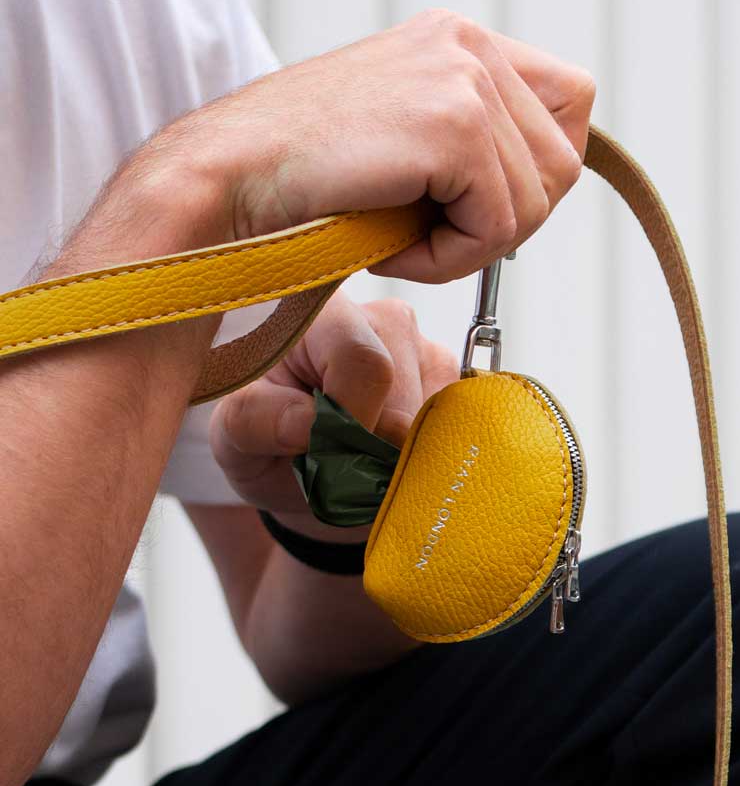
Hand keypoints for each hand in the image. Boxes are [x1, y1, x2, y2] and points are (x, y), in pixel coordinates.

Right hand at [142, 10, 594, 281]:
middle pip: (562, 166)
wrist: (236, 177)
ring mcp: (466, 79)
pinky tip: (393, 244)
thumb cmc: (313, 176)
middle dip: (507, 220)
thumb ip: (480, 145)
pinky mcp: (455, 126)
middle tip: (431, 229)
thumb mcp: (413, 141)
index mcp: (463, 42)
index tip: (483, 200)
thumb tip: (546, 188)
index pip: (573, 103)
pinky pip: (498, 229)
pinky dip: (450, 258)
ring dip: (472, 245)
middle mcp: (470, 46)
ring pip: (535, 205)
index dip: (543, 171)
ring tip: (402, 234)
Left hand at [208, 291, 457, 532]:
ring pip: (439, 409)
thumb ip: (255, 421)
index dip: (356, 420)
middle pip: (407, 386)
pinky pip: (459, 426)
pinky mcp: (454, 382)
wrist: (307, 474)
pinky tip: (393, 457)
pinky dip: (428, 455)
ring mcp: (425, 347)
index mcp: (318, 311)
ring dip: (404, 452)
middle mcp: (380, 317)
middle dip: (379, 442)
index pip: (365, 361)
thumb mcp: (234, 438)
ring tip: (365, 460)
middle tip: (344, 464)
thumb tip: (309, 424)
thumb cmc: (264, 445)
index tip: (329, 452)